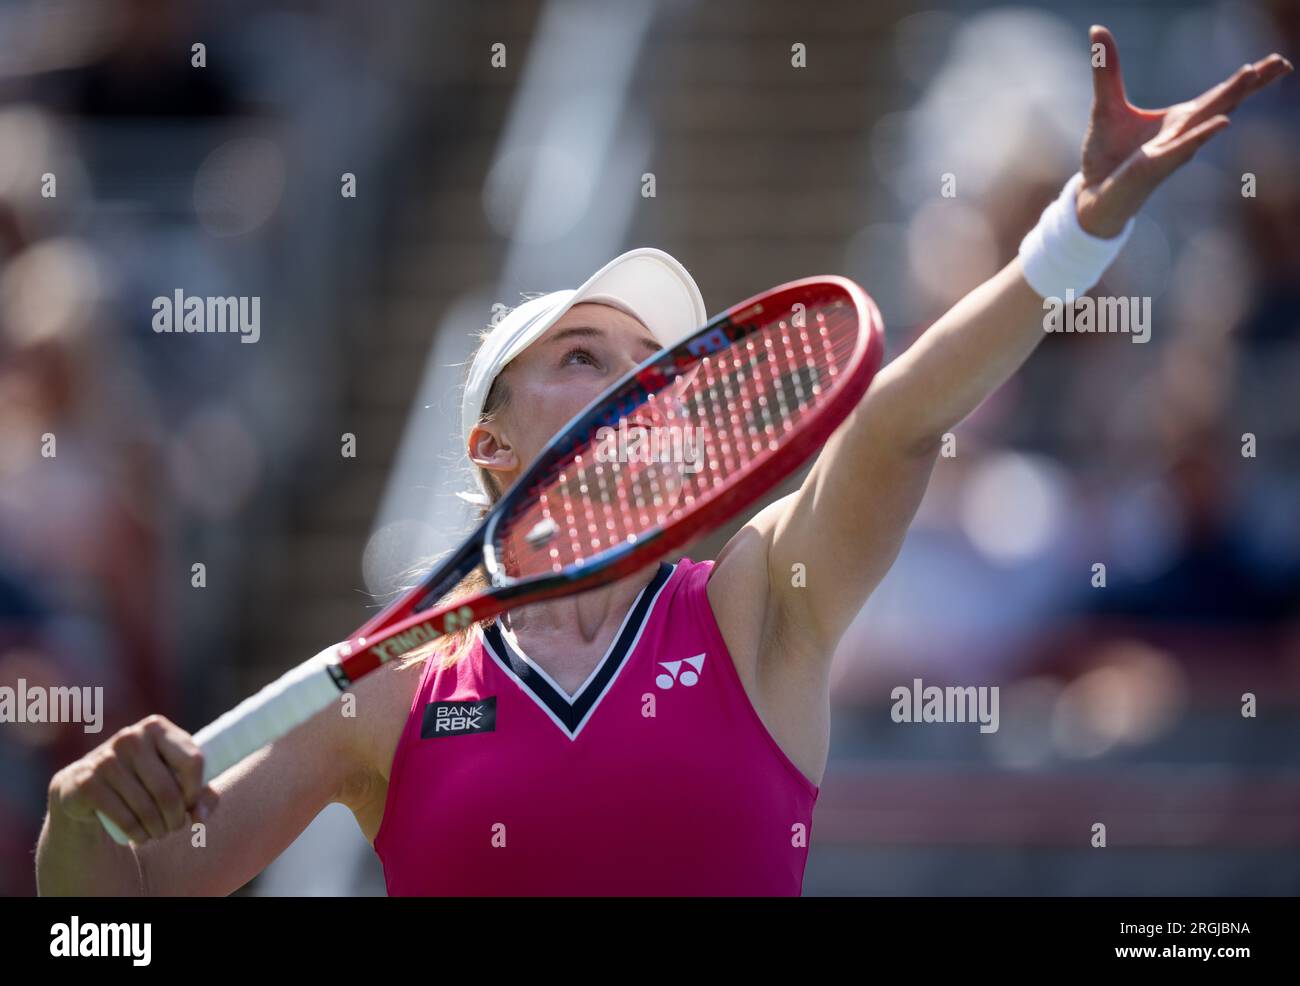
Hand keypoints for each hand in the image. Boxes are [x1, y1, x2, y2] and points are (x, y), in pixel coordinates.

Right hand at [49, 714, 216, 843]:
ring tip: (159, 833)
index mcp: (157, 727)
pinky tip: (141, 837)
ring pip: (146, 807)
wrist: (86, 787)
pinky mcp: (87, 783)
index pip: (193, 761)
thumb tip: (201, 817)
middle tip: (174, 827)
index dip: (197, 790)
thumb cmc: (142, 781)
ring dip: (158, 829)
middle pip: (168, 789)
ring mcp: (106, 759)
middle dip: (176, 817)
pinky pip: (123, 817)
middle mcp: (131, 738)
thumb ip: (201, 796)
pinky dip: (138, 833)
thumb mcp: (175, 780)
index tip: (191, 804)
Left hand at [1075, 25, 1291, 236]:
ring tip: (1254, 75)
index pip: (1219, 94)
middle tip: (1283, 63)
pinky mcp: (1154, 166)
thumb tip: (1097, 30)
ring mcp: (1171, 150)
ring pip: (1206, 121)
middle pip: (1223, 103)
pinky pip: (1181, 148)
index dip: (1247, 78)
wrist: (1092, 194)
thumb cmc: (1107, 156)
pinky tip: (1223, 121)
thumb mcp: (1106, 105)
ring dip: (1230, 99)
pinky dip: (1201, 134)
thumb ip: (1107, 69)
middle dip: (1252, 83)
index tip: (1276, 62)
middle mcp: (1183, 134)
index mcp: (1179, 119)